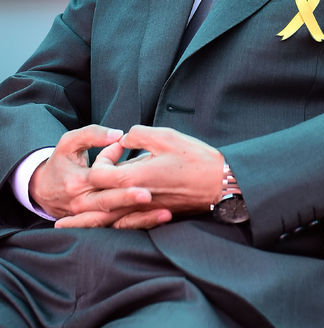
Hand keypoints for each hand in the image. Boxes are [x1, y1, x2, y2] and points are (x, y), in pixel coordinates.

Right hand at [29, 124, 152, 221]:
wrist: (43, 190)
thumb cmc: (61, 161)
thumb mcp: (70, 142)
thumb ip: (93, 135)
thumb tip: (118, 135)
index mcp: (77, 182)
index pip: (100, 180)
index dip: (120, 181)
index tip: (141, 178)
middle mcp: (82, 203)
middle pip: (109, 204)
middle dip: (131, 201)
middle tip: (152, 196)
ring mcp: (89, 216)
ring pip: (115, 220)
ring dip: (141, 219)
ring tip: (164, 214)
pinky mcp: (96, 223)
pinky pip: (117, 227)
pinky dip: (138, 225)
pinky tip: (157, 219)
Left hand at [56, 125, 224, 229]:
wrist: (220, 184)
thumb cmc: (195, 158)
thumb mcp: (166, 136)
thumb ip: (139, 135)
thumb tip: (125, 139)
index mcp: (135, 177)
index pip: (99, 174)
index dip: (101, 159)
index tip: (116, 147)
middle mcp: (136, 198)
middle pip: (96, 203)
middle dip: (80, 198)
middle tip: (68, 194)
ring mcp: (144, 211)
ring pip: (106, 220)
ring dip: (84, 222)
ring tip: (64, 225)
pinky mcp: (154, 216)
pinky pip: (124, 225)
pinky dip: (107, 227)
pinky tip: (100, 228)